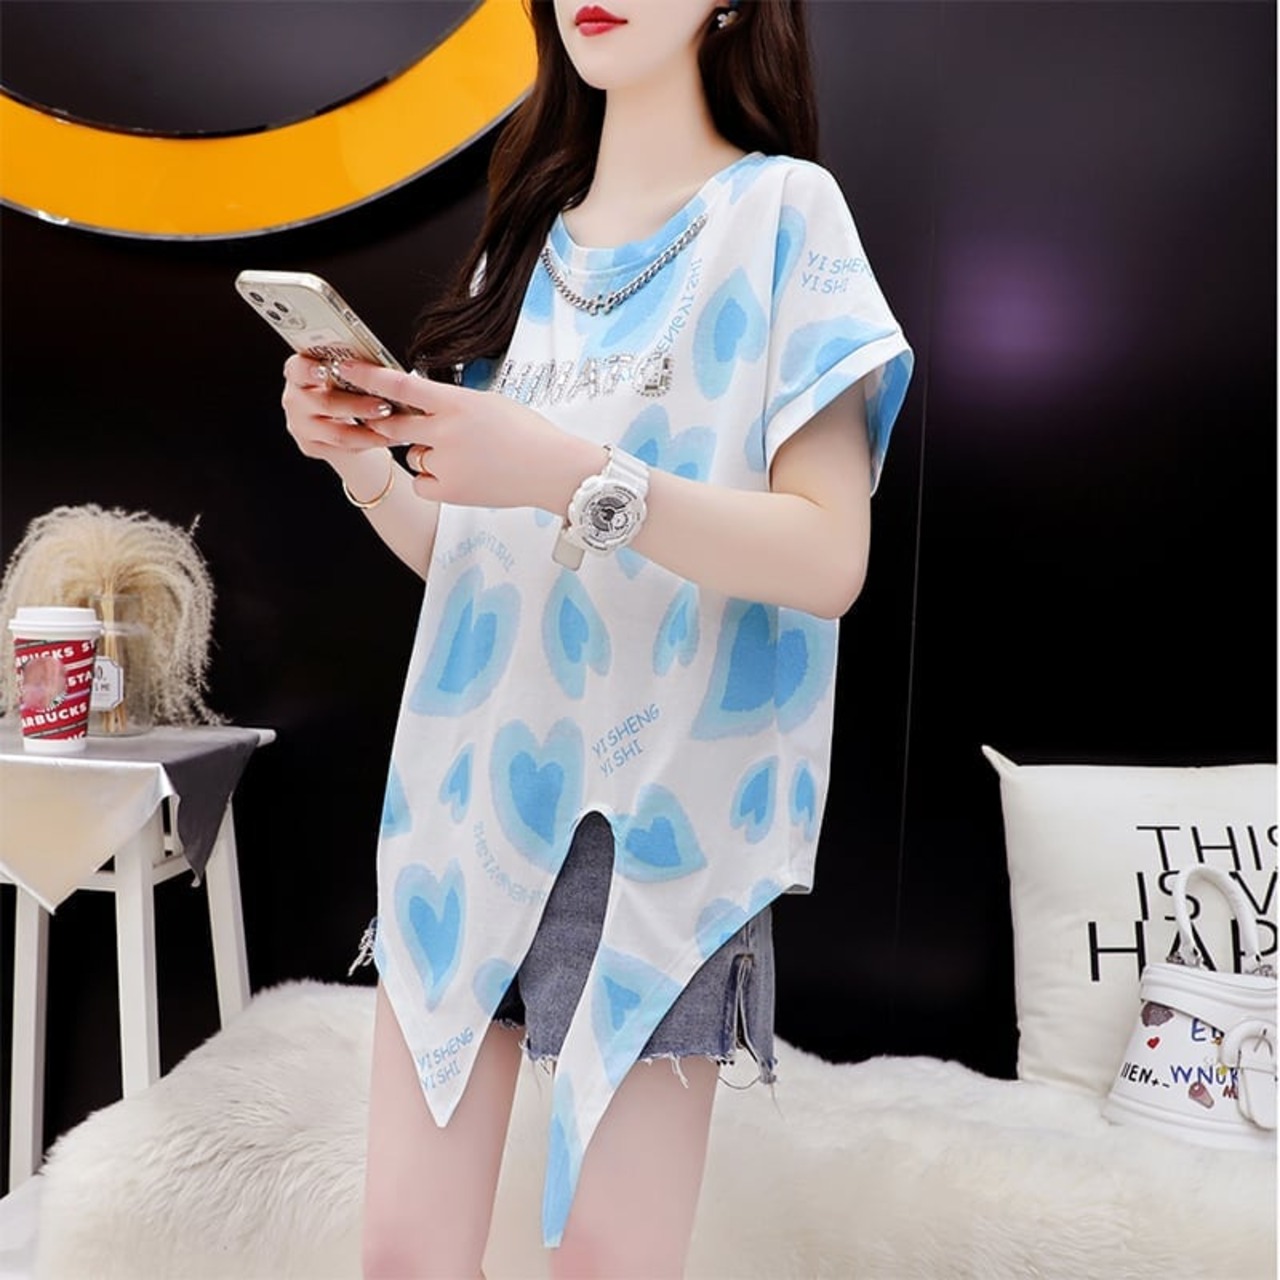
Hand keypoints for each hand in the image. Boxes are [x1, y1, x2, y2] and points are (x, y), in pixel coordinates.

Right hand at [280, 354, 399, 462]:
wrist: (344, 419)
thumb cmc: (347, 387)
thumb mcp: (346, 373)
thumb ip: (354, 369)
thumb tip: (380, 367)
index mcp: (299, 372)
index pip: (298, 368)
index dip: (310, 370)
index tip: (326, 371)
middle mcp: (295, 400)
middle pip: (325, 403)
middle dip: (358, 406)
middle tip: (385, 406)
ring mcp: (302, 426)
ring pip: (337, 433)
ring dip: (369, 430)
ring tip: (394, 425)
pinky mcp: (314, 446)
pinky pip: (347, 447)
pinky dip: (372, 441)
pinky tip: (393, 437)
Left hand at [336, 359, 603, 511]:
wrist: (554, 470)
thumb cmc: (527, 433)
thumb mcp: (489, 402)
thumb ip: (452, 404)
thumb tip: (422, 404)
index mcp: (457, 402)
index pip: (401, 385)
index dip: (368, 376)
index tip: (344, 368)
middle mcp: (446, 431)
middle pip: (395, 425)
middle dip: (390, 424)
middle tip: (399, 423)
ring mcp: (446, 463)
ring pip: (413, 456)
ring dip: (429, 455)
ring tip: (468, 458)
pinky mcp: (449, 491)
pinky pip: (422, 483)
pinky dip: (435, 480)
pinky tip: (462, 476)